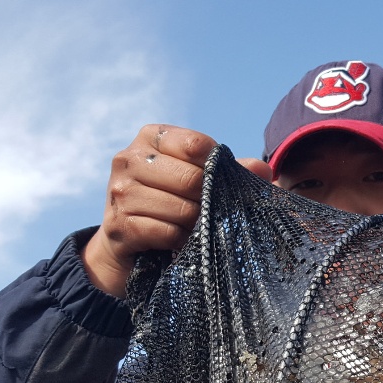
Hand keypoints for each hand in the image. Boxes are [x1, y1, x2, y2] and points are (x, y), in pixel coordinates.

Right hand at [82, 125, 274, 296]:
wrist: (126, 243)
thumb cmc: (171, 204)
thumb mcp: (198, 181)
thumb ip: (231, 172)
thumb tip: (263, 170)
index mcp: (151, 138)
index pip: (195, 144)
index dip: (217, 165)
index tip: (223, 181)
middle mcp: (128, 159)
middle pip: (190, 178)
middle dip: (209, 200)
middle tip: (212, 212)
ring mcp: (120, 192)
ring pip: (180, 208)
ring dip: (197, 223)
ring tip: (197, 228)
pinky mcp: (119, 225)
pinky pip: (167, 232)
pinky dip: (182, 240)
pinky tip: (182, 241)